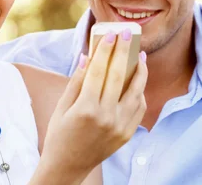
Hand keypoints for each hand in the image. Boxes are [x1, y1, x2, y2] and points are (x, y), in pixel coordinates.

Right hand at [34, 29, 147, 183]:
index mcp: (85, 109)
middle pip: (119, 77)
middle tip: (128, 35)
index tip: (111, 35)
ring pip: (136, 92)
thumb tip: (87, 57)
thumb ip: (77, 82)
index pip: (99, 72)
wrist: (67, 166)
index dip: (106, 51)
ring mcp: (119, 127)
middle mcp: (105, 118)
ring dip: (140, 71)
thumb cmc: (60, 134)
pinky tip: (137, 80)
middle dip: (124, 52)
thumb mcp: (62, 107)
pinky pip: (138, 108)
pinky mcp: (126, 134)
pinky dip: (139, 92)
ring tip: (140, 56)